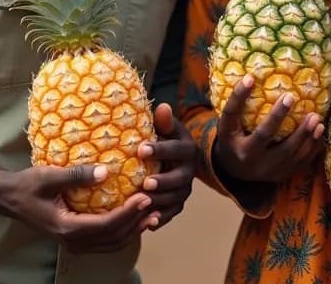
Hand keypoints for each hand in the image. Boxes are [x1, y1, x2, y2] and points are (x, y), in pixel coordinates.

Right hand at [0, 163, 153, 252]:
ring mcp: (74, 243)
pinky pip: (105, 241)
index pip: (107, 225)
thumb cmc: (27, 186)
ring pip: (112, 243)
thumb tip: (106, 171)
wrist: (9, 199)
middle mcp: (73, 241)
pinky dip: (122, 231)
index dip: (129, 213)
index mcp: (67, 227)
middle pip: (114, 238)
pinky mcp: (76, 239)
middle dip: (137, 222)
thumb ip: (76, 175)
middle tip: (155, 204)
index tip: (144, 196)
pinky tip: (132, 217)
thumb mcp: (48, 176)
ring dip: (133, 229)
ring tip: (151, 213)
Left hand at [137, 103, 196, 230]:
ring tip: (142, 204)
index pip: (176, 149)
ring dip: (159, 202)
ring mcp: (184, 189)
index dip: (160, 150)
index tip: (140, 149)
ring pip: (175, 198)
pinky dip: (161, 219)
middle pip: (179, 178)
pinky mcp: (177, 204)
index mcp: (187, 149)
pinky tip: (147, 223)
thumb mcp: (165, 128)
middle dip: (163, 181)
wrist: (171, 159)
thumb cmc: (162, 139)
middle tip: (144, 183)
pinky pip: (171, 213)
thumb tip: (163, 106)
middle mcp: (189, 170)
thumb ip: (163, 122)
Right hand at [213, 75, 324, 183]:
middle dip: (277, 116)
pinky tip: (320, 132)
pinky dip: (313, 147)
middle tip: (290, 97)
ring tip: (316, 119)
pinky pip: (301, 162)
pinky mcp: (282, 174)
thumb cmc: (233, 140)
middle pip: (263, 135)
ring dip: (304, 135)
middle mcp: (248, 156)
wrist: (236, 172)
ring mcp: (266, 169)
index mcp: (231, 140)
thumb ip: (236, 105)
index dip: (239, 97)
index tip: (250, 78)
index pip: (231, 115)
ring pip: (288, 152)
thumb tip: (250, 76)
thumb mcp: (228, 125)